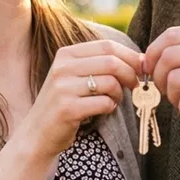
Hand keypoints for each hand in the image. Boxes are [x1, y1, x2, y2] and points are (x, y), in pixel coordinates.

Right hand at [11, 39, 143, 159]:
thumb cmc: (64, 103)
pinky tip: (103, 110)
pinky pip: (104, 103)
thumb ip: (101, 64)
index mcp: (65, 55)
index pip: (107, 45)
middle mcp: (62, 68)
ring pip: (110, 83)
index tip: (141, 68)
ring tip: (114, 100)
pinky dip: (110, 107)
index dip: (130, 56)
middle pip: (111, 62)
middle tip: (134, 86)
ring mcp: (63, 88)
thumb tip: (141, 60)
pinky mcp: (68, 109)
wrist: (37, 133)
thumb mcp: (75, 76)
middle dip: (130, 74)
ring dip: (120, 94)